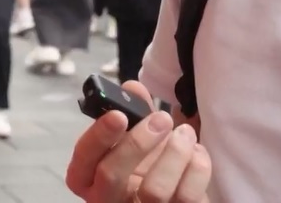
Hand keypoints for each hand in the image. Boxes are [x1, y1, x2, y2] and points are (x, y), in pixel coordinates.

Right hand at [66, 80, 212, 201]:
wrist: (172, 192)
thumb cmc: (144, 163)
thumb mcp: (132, 137)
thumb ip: (131, 112)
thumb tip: (133, 88)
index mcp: (87, 175)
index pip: (83, 157)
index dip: (98, 135)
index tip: (119, 114)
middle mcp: (106, 197)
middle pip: (111, 174)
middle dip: (137, 143)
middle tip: (160, 119)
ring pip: (154, 190)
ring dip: (175, 154)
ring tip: (185, 132)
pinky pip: (186, 196)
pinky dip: (197, 169)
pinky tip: (197, 152)